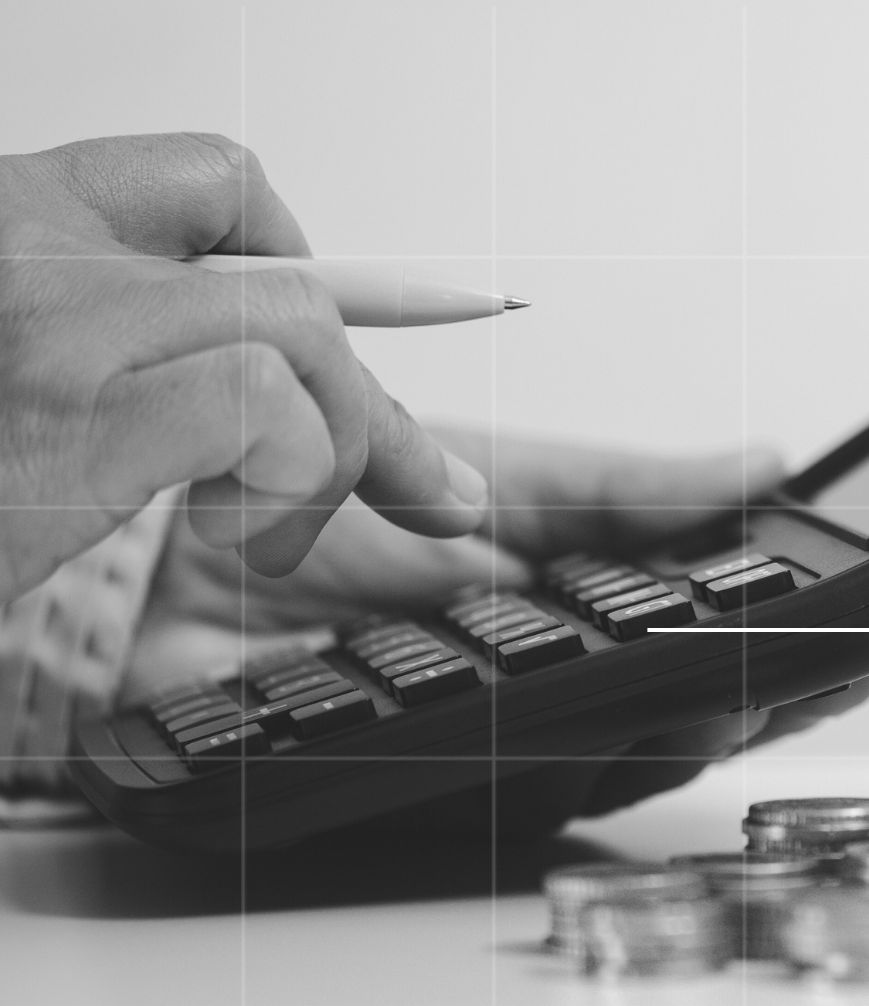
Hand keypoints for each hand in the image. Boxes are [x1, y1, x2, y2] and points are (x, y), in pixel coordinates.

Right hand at [0, 132, 487, 601]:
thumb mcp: (37, 379)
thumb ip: (136, 349)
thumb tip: (301, 384)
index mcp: (14, 220)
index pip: (213, 182)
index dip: (307, 261)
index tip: (362, 337)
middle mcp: (26, 244)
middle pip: (290, 285)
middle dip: (370, 405)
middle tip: (408, 488)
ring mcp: (48, 324)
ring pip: (297, 337)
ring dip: (339, 455)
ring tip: (268, 539)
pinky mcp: (68, 418)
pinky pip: (264, 408)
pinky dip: (292, 480)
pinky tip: (233, 536)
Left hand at [129, 423, 868, 818]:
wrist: (185, 551)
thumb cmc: (333, 501)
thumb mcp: (517, 472)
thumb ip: (643, 489)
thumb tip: (767, 465)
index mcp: (583, 608)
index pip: (712, 642)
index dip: (790, 648)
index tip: (865, 640)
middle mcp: (555, 683)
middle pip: (691, 713)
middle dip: (773, 700)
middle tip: (847, 678)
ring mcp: (506, 742)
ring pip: (633, 760)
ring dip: (707, 730)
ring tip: (779, 697)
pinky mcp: (444, 786)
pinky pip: (538, 793)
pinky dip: (601, 761)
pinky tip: (660, 732)